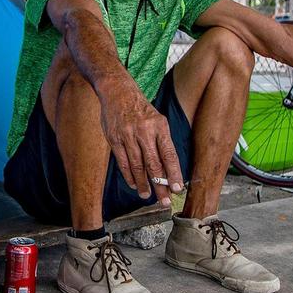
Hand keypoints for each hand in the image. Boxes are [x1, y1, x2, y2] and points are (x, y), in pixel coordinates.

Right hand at [98, 83, 184, 205]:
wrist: (118, 92)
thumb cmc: (141, 109)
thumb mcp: (158, 120)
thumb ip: (162, 142)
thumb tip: (169, 168)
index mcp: (159, 126)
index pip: (169, 155)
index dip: (173, 173)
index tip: (177, 188)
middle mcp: (144, 131)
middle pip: (154, 164)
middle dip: (160, 185)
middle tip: (164, 200)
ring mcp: (128, 136)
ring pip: (137, 166)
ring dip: (143, 184)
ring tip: (147, 195)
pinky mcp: (114, 139)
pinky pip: (123, 162)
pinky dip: (129, 175)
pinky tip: (134, 184)